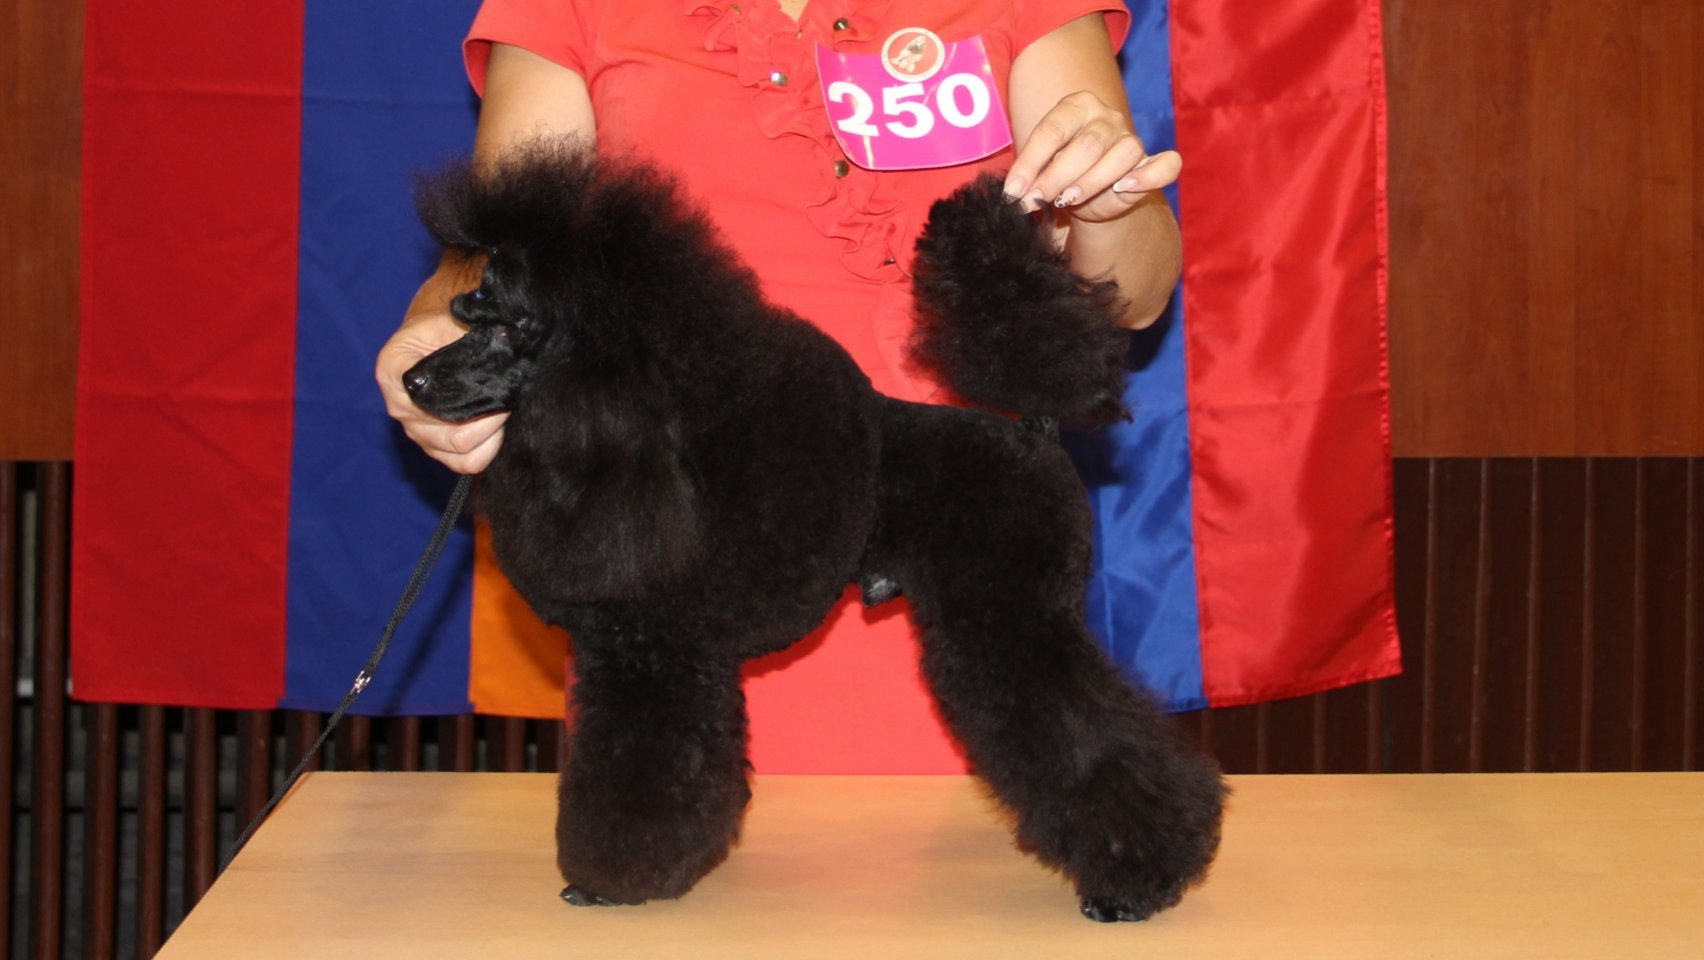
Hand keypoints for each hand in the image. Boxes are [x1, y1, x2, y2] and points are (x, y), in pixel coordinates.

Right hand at [374, 308, 507, 473]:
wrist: (431, 337)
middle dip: (489, 418)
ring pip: (461, 453)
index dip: (469, 398)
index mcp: (394, 373)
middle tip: (506, 399)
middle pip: (453, 435)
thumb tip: (506, 346)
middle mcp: (400, 408)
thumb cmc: (440, 327)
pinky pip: (465, 464)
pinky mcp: (433, 447)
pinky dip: (487, 449)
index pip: (429, 400)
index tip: (488, 384)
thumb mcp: (449, 320)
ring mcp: (416, 432)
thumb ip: (470, 337)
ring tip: (501, 410)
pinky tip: (496, 427)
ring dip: (490, 435)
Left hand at [1000, 90, 1181, 223]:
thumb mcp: (1041, 168)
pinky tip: (1125, 187)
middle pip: (1086, 145)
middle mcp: (1107, 117)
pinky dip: (1147, 177)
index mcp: (1076, 106)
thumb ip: (1031, 175)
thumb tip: (1015, 193)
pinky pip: (1165, 165)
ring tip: (1068, 199)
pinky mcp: (1150, 162)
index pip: (1052, 131)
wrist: (1090, 192)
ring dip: (1091, 182)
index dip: (1030, 164)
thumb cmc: (1060, 172)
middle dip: (1056, 177)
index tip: (1013, 192)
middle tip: (1036, 200)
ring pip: (1120, 156)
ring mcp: (1131, 138)